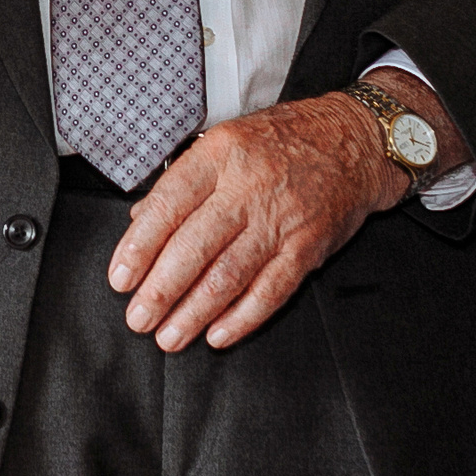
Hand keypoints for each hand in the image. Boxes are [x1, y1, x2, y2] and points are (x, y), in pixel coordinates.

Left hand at [105, 91, 406, 352]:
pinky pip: (271, 289)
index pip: (169, 204)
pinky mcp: (307, 246)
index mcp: (220, 155)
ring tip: (170, 335)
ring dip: (194, 312)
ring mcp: (280, 218)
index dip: (139, 246)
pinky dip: (242, 317)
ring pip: (229, 274)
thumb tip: (141, 221)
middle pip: (195, 246)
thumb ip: (182, 181)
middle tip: (138, 317)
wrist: (355, 140)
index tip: (121, 277)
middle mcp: (248, 186)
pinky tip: (218, 333)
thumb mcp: (226, 141)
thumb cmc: (284, 140)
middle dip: (161, 290)